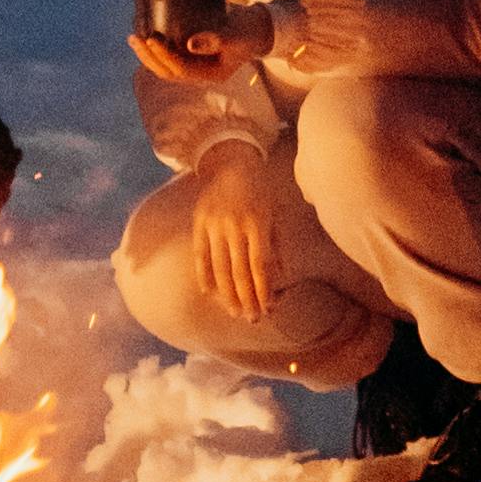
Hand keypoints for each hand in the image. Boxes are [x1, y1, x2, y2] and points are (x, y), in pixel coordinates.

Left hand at [131, 4, 272, 81]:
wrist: (257, 27)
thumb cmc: (248, 29)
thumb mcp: (235, 34)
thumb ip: (216, 39)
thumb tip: (189, 44)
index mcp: (212, 74)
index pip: (181, 70)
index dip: (163, 56)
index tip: (151, 38)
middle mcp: (202, 74)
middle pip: (169, 72)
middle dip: (149, 57)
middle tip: (135, 38)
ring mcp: (197, 65)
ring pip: (166, 66)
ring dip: (148, 54)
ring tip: (134, 38)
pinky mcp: (194, 54)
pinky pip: (171, 55)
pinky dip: (157, 47)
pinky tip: (146, 34)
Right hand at [188, 139, 281, 329]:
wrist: (232, 163)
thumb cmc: (259, 191)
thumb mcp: (274, 214)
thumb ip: (276, 246)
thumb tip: (281, 278)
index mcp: (257, 222)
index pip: (260, 265)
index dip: (263, 290)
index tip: (268, 308)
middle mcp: (234, 225)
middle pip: (239, 271)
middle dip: (247, 298)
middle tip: (252, 318)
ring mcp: (214, 224)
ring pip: (219, 267)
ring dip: (227, 293)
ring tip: (234, 311)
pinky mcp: (199, 222)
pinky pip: (199, 254)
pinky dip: (203, 275)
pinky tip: (209, 292)